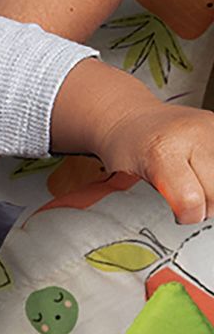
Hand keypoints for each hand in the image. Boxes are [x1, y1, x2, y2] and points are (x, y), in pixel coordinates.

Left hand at [52, 58, 213, 224]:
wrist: (132, 118)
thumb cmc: (126, 147)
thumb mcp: (131, 180)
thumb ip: (165, 197)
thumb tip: (190, 215)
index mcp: (164, 152)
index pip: (191, 200)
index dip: (188, 215)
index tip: (180, 215)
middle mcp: (193, 136)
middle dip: (203, 206)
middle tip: (185, 201)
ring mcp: (210, 129)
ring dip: (211, 190)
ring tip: (192, 184)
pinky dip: (212, 175)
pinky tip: (199, 172)